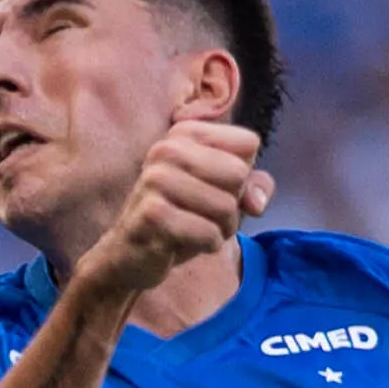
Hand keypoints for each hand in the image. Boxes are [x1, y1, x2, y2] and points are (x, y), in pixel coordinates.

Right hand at [78, 121, 274, 299]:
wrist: (131, 254)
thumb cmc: (181, 217)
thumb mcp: (222, 194)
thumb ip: (253, 185)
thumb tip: (257, 201)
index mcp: (184, 133)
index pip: (248, 143)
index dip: (244, 175)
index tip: (217, 188)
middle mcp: (166, 148)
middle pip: (239, 174)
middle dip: (232, 204)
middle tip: (204, 214)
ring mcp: (155, 180)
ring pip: (226, 206)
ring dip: (220, 228)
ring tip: (194, 229)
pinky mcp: (152, 213)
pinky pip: (209, 233)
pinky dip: (207, 244)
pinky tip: (183, 243)